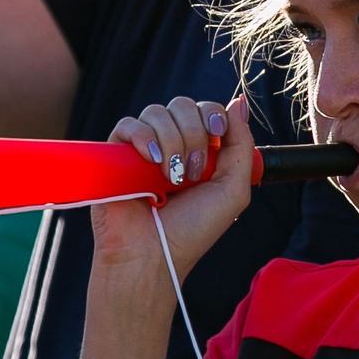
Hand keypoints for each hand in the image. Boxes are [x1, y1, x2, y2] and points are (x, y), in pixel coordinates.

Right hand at [90, 98, 254, 284]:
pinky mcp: (116, 153)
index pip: (206, 109)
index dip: (213, 115)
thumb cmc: (192, 230)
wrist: (153, 256)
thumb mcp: (232, 190)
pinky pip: (129, 124)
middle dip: (194, 133)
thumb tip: (238, 103)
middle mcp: (171, 144)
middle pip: (183, 105)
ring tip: (171, 177)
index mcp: (199, 150)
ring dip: (171, 141)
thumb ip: (241, 145)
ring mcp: (143, 147)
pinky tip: (151, 160)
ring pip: (157, 112)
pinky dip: (143, 137)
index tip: (217, 134)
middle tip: (194, 171)